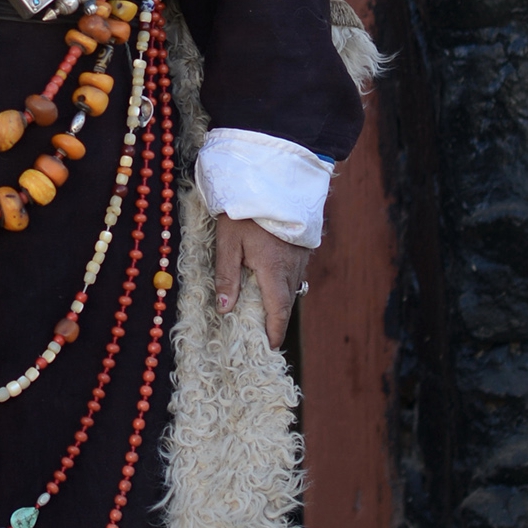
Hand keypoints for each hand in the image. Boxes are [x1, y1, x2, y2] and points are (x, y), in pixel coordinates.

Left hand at [214, 217, 310, 348]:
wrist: (273, 179)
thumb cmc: (247, 211)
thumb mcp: (228, 242)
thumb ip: (227, 276)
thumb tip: (225, 309)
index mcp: (274, 271)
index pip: (278, 312)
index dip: (275, 332)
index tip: (270, 348)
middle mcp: (292, 269)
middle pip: (285, 303)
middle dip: (276, 320)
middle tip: (263, 334)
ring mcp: (300, 258)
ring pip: (291, 289)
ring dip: (279, 302)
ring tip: (264, 311)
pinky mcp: (301, 248)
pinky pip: (294, 274)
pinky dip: (283, 285)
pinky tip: (270, 282)